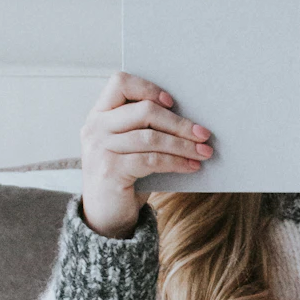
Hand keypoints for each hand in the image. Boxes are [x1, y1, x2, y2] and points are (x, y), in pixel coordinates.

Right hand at [80, 71, 212, 236]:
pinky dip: (176, 162)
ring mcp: (100, 149)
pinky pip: (151, 160)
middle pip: (144, 111)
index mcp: (99, 114)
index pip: (120, 82)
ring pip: (151, 137)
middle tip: (203, 134)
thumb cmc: (124, 175)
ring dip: (183, 145)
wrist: (105, 216)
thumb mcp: (129, 146)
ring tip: (204, 152)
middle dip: (179, 123)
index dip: (148, 88)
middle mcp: (95, 128)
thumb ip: (144, 127)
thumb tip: (190, 120)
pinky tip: (191, 166)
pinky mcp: (110, 171)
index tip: (171, 102)